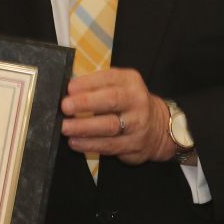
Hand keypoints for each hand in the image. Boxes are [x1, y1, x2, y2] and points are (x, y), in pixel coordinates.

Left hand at [60, 67, 176, 164]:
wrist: (158, 126)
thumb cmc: (128, 103)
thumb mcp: (119, 86)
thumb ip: (97, 86)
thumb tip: (68, 92)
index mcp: (130, 81)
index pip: (108, 78)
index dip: (88, 83)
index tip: (69, 88)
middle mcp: (137, 100)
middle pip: (111, 100)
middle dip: (86, 103)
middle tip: (65, 107)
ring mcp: (137, 123)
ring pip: (109, 126)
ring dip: (84, 127)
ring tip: (65, 127)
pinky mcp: (135, 144)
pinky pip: (110, 145)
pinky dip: (90, 144)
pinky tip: (75, 142)